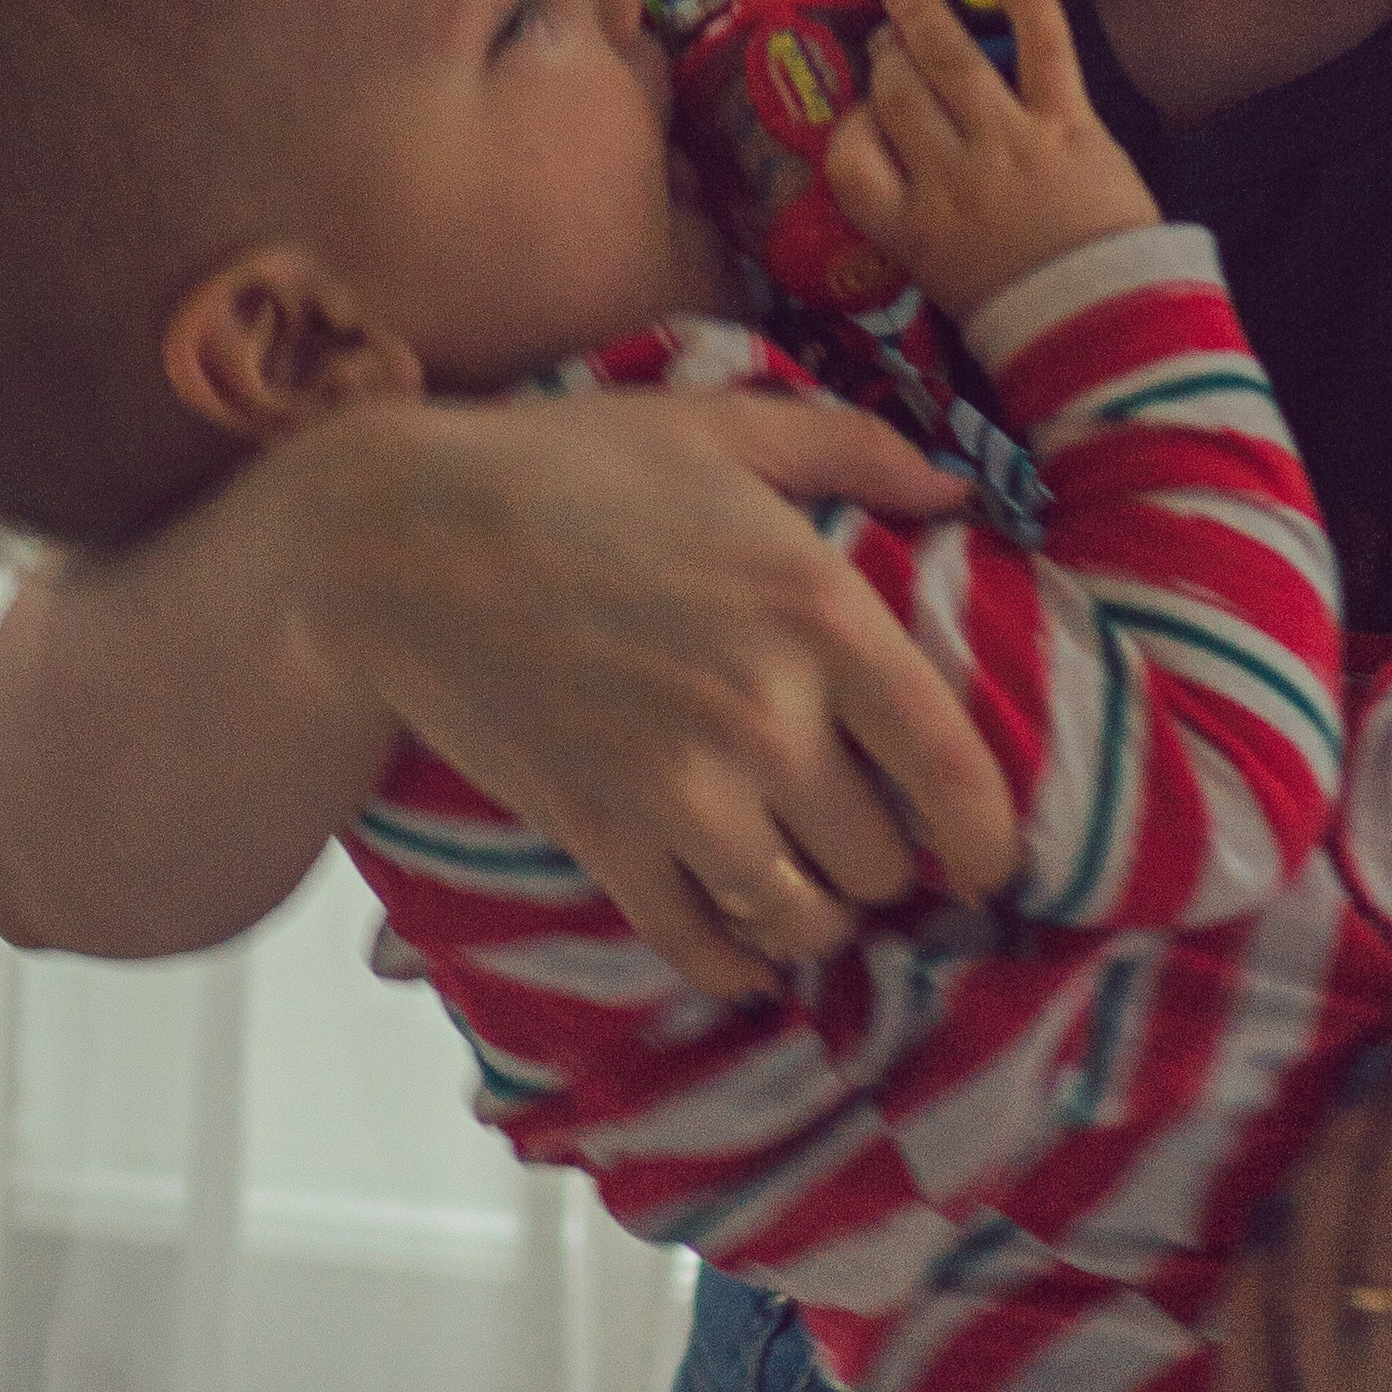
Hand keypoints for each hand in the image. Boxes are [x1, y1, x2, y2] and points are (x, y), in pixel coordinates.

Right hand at [278, 375, 1020, 993]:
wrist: (401, 540)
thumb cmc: (569, 467)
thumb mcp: (723, 429)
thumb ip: (856, 450)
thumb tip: (957, 491)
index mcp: (817, 607)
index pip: (952, 767)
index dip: (990, 836)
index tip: (990, 857)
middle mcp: (765, 712)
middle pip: (883, 859)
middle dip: (891, 864)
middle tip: (875, 845)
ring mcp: (680, 787)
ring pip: (801, 918)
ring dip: (818, 919)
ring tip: (815, 894)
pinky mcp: (602, 837)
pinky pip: (700, 947)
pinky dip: (735, 962)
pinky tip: (743, 940)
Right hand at [822, 0, 1158, 320]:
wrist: (1110, 330)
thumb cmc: (1032, 319)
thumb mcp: (946, 287)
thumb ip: (921, 229)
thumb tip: (913, 177)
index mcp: (912, 229)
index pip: (848, 160)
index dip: (848, 125)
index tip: (861, 114)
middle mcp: (949, 178)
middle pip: (897, 97)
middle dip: (887, 59)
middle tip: (888, 40)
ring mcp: (1007, 144)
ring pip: (951, 62)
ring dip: (925, 16)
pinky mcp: (1068, 124)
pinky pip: (1043, 48)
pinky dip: (1026, 3)